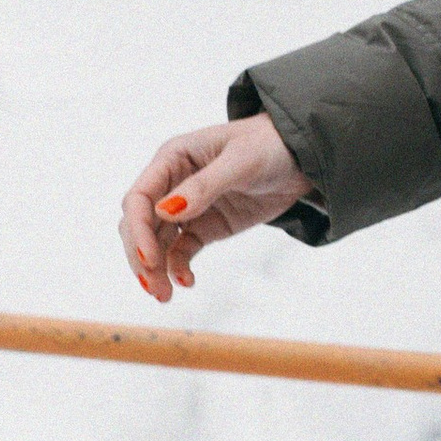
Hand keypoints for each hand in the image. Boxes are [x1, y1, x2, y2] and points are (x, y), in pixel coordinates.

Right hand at [120, 116, 316, 303]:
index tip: (149, 259)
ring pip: (156, 243)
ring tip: (164, 296)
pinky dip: (178, 268)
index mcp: (173, 158)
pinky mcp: (203, 227)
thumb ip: (205, 185)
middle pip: (141, 225)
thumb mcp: (241, 161)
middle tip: (154, 286)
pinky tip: (186, 283)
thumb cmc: (269, 145)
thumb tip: (165, 211)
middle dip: (141, 256)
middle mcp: (172, 183)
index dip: (138, 229)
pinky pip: (180, 252)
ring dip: (155, 270)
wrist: (302, 157)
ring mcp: (187, 208)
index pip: (139, 197)